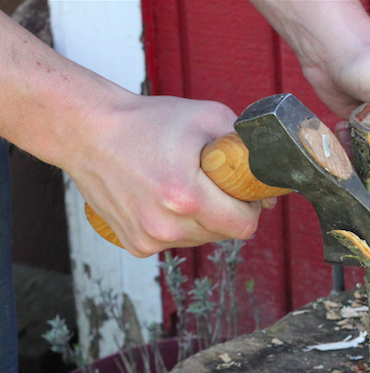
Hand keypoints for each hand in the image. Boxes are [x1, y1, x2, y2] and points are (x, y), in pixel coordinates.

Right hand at [65, 92, 262, 256]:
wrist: (87, 131)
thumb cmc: (147, 121)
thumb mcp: (208, 118)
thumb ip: (246, 151)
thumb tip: (269, 192)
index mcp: (187, 197)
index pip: (244, 226)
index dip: (250, 207)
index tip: (240, 190)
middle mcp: (167, 226)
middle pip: (225, 234)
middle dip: (227, 211)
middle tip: (210, 183)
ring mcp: (150, 239)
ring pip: (202, 240)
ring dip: (202, 219)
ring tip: (181, 186)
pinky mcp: (136, 245)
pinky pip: (176, 242)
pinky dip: (177, 225)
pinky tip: (161, 198)